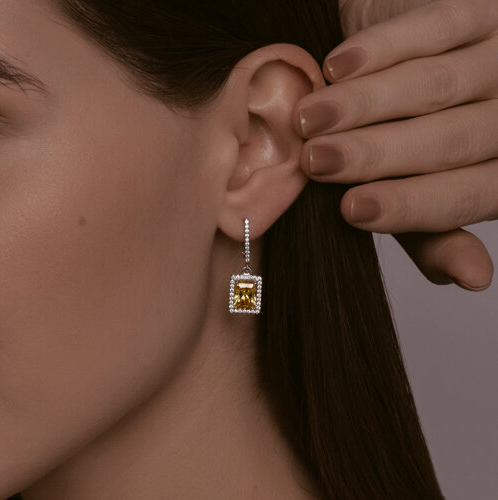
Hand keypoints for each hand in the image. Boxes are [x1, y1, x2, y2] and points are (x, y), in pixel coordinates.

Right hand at [294, 0, 497, 290]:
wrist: (403, 66)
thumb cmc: (407, 137)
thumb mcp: (424, 190)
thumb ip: (434, 230)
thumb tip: (471, 278)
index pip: (468, 196)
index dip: (409, 206)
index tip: (350, 210)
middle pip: (452, 140)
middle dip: (377, 153)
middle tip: (316, 160)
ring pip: (435, 85)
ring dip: (365, 104)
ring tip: (311, 119)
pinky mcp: (482, 6)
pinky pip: (432, 27)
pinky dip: (379, 49)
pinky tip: (335, 67)